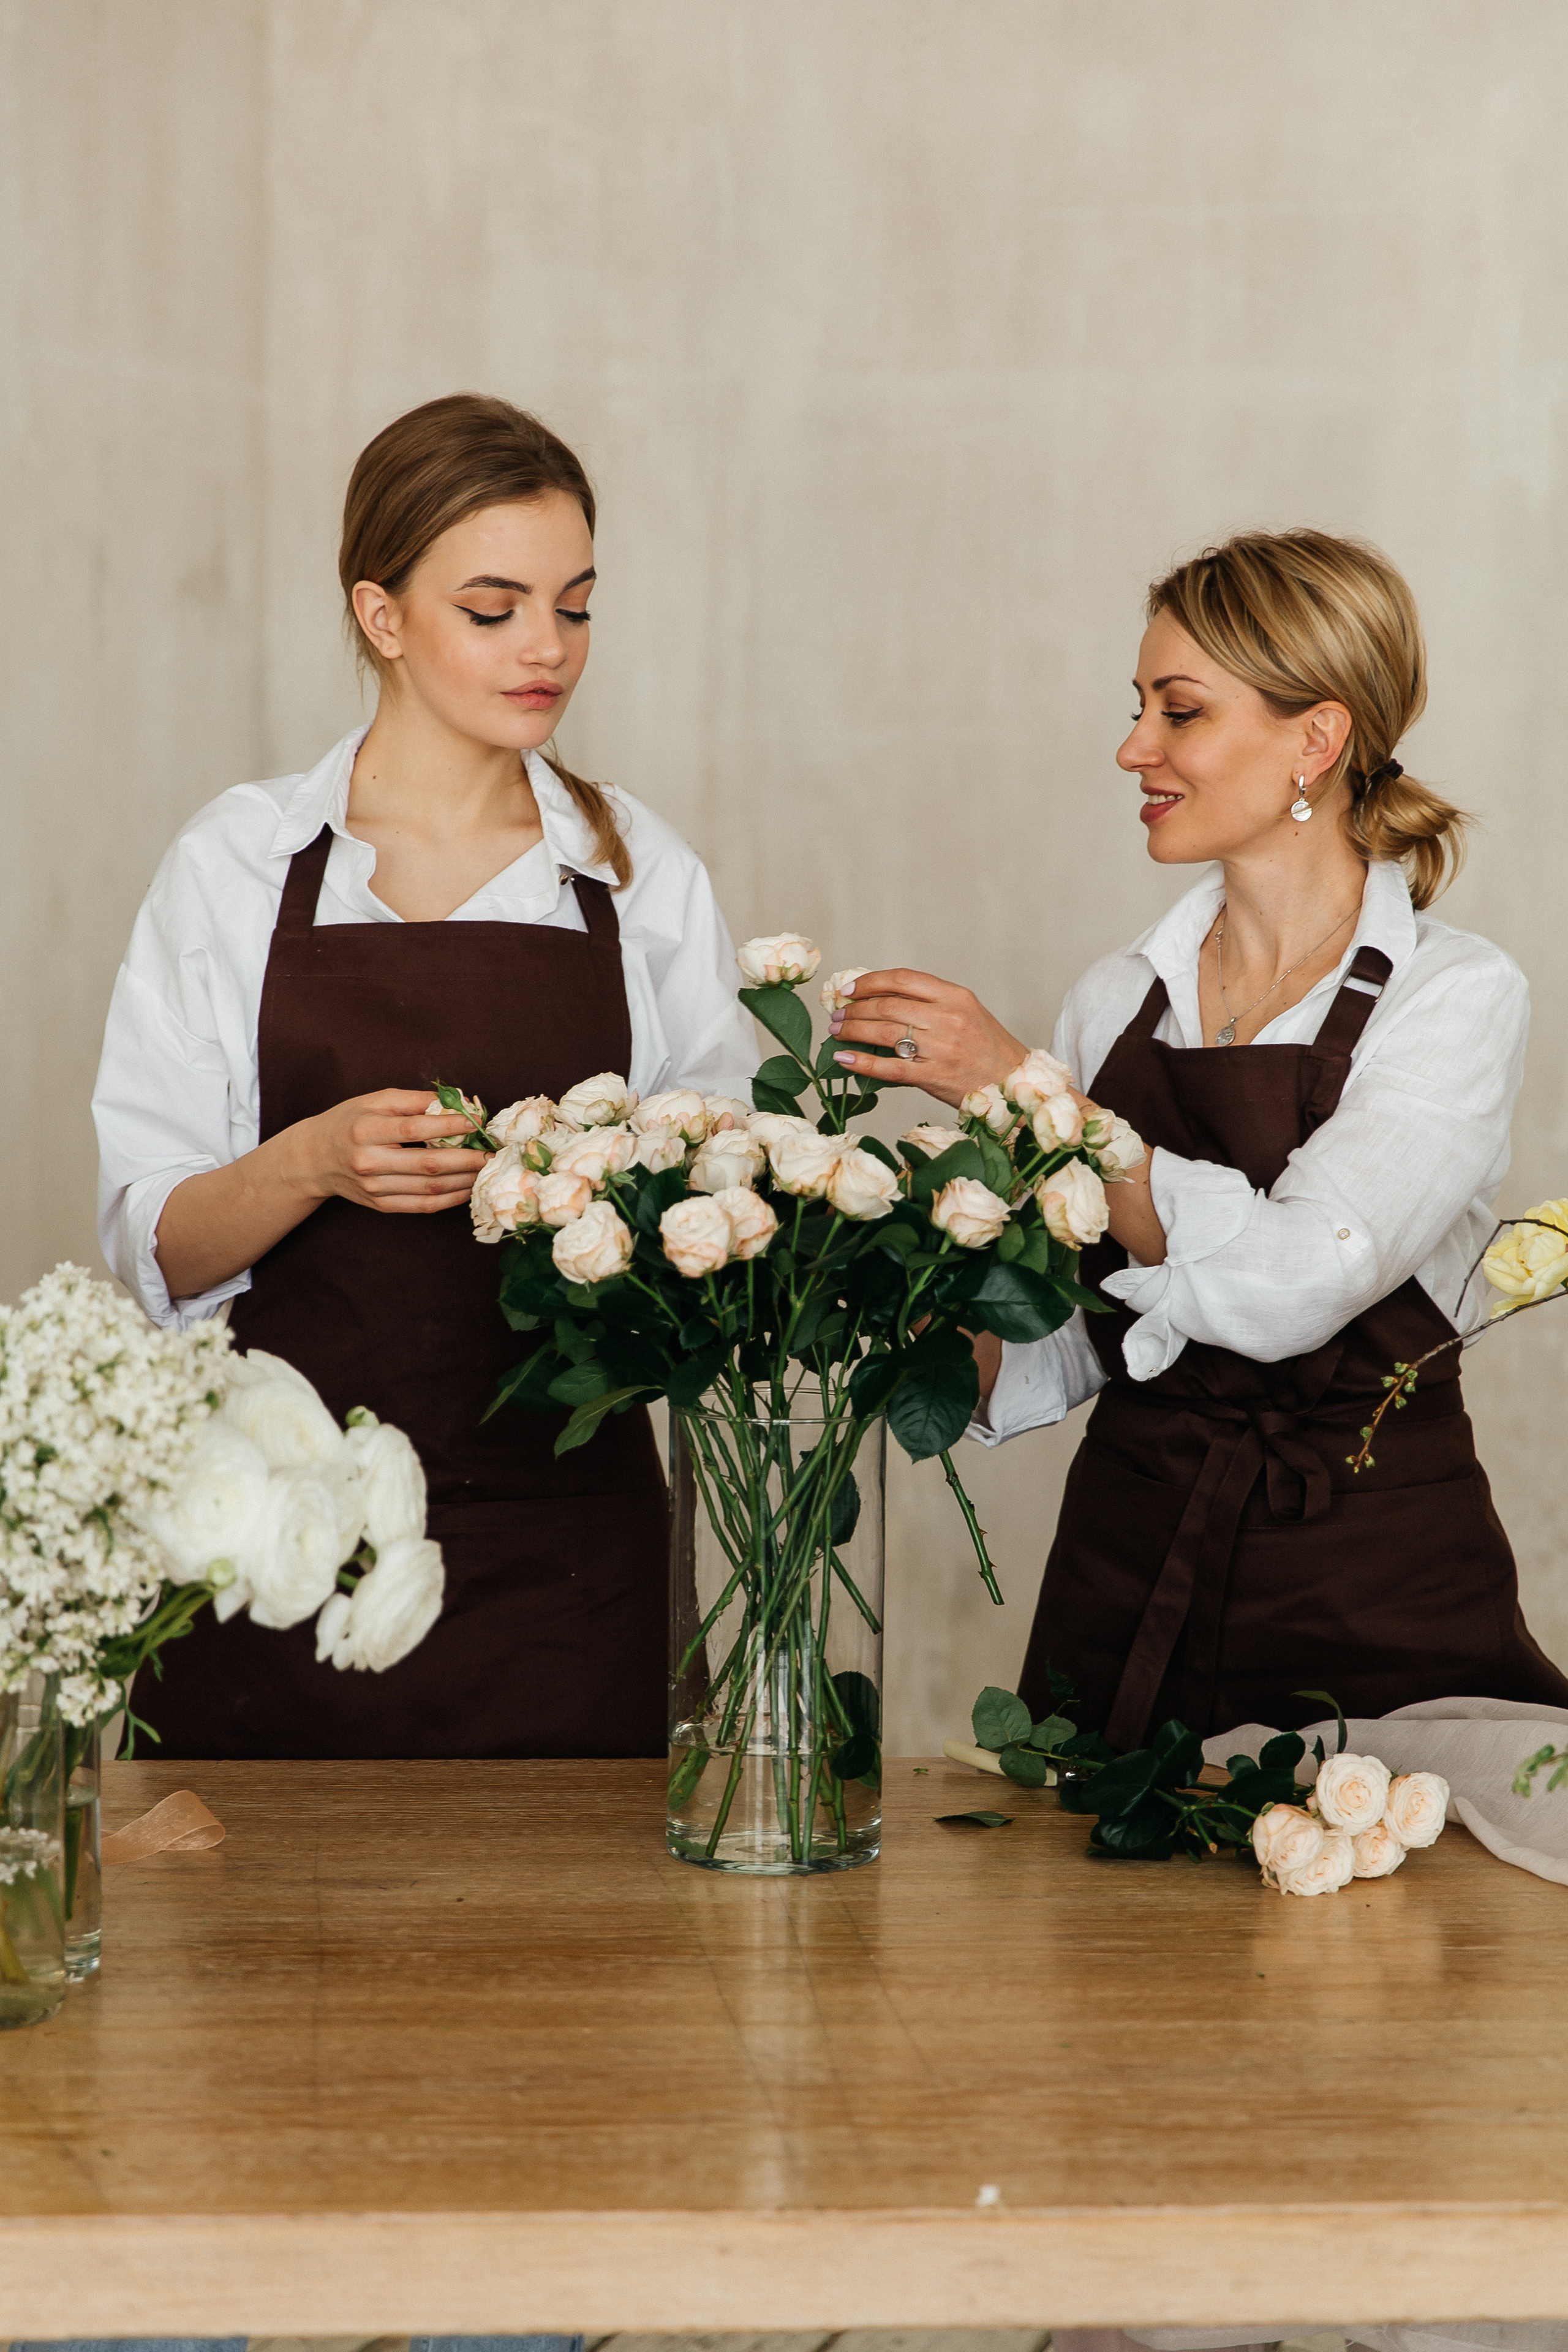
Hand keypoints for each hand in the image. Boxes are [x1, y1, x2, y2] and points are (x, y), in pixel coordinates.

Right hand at [282, 1090, 484, 1214]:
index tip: (475, 1122)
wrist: (313, 1159)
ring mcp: (374, 1188)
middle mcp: (368, 1162)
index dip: (448, 1126)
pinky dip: (449, 1199)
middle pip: (426, 1164)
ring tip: (486, 1170)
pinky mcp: (380, 1205)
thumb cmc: (348, 1122)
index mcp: (365, 1130)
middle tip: (492, 1153)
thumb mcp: (373, 1101)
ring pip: (429, 1189)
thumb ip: (414, 1100)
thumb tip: (456, 1100)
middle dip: (466, 1159)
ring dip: (464, 1180)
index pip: (413, 1129)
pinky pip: (422, 1207)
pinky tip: (467, 1188)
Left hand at [828, 969, 1026, 1108]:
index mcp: (956, 996)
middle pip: (887, 1005)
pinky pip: (889, 1067)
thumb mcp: (966, 1013)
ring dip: (852, 1030)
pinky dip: (862, 1062)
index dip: (870, 981)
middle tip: (836, 1015)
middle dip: (854, 1009)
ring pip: (884, 1032)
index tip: (849, 989)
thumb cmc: (987, 1049)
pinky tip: (844, 1059)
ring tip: (835, 1032)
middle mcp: (948, 1018)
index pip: (903, 979)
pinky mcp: (934, 1077)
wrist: (1013, 1084)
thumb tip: (881, 999)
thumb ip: (930, 1003)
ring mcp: (941, 1048)